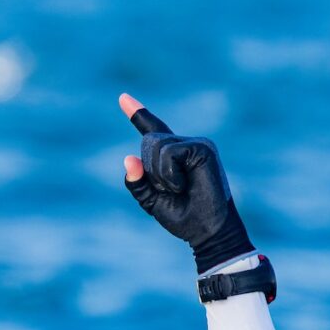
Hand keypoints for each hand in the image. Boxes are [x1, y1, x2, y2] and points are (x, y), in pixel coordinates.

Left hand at [120, 94, 254, 273]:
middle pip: (149, 141)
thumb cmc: (183, 217)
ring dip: (160, 175)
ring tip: (180, 189)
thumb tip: (128, 158)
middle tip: (173, 191)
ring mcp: (196, 143)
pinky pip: (169, 153)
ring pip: (157, 146)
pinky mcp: (202, 147)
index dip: (137, 113)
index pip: (152, 129)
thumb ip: (136, 181)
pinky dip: (169, 173)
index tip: (122, 97)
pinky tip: (183, 185)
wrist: (207, 231)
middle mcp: (185, 144)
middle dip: (151, 171)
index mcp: (173, 155)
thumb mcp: (151, 200)